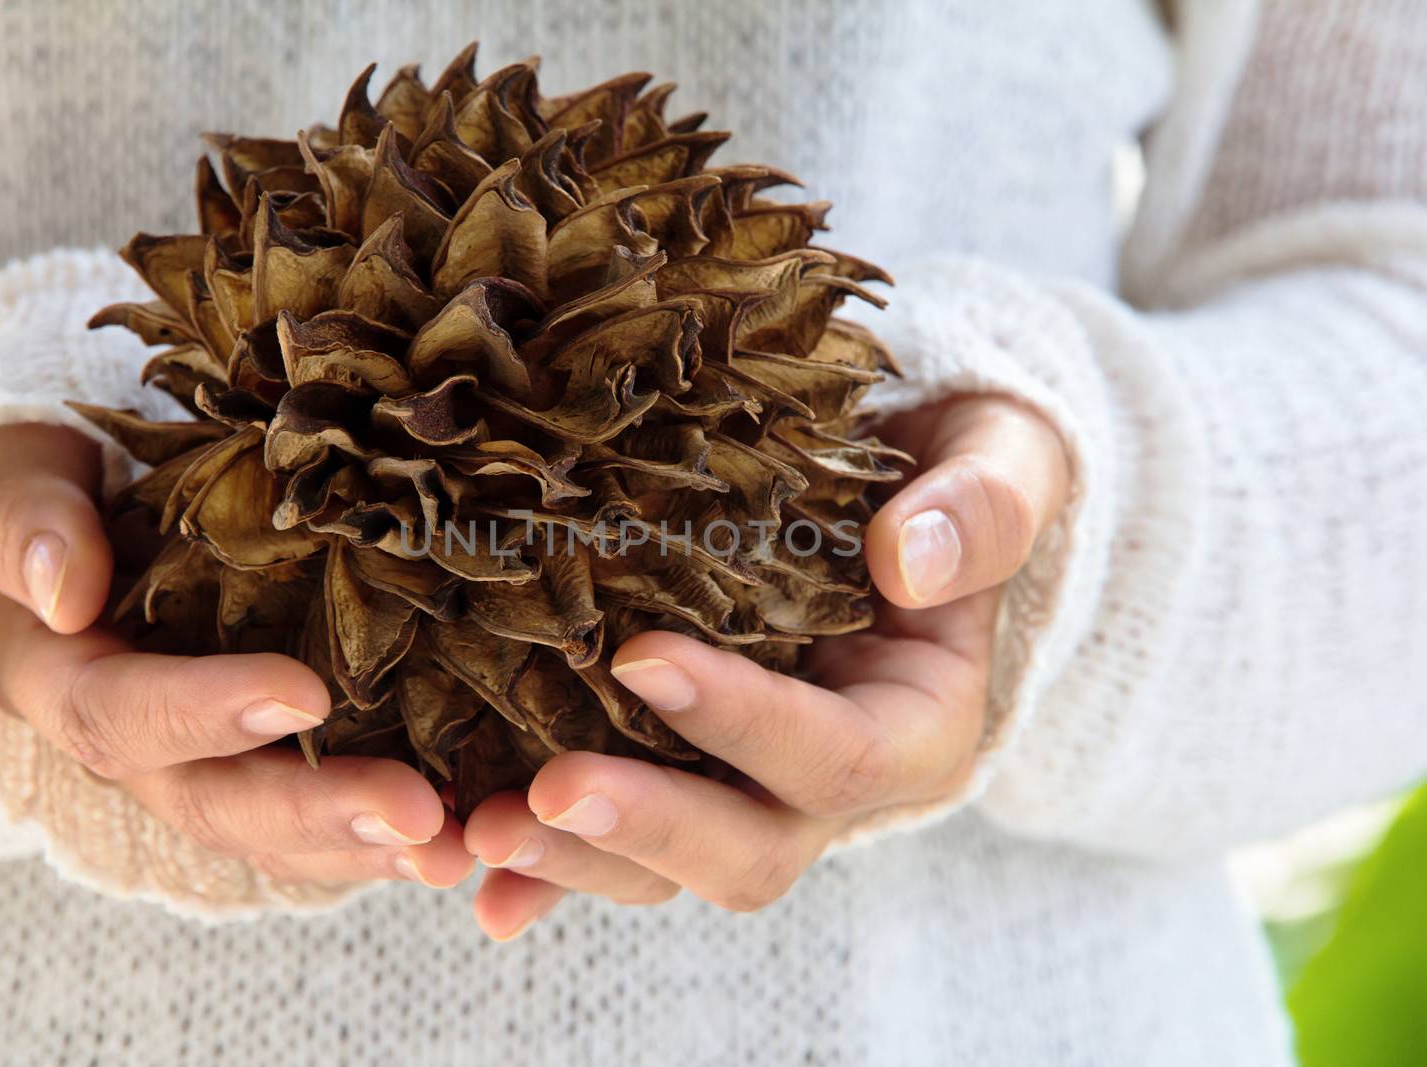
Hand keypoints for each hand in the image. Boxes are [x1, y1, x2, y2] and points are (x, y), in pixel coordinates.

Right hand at [0, 423, 473, 888]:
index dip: (206, 711)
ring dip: (366, 847)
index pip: (120, 712)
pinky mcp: (264, 763)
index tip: (304, 696)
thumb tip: (66, 594)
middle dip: (316, 812)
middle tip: (418, 815)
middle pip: (214, 801)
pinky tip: (461, 837)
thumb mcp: (27, 471)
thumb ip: (29, 519)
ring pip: (275, 831)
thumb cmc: (63, 479)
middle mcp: (135, 746)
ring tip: (455, 851)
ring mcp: (201, 764)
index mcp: (62, 678)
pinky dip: (381, 836)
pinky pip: (316, 821)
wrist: (93, 514)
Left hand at [462, 395, 1069, 938]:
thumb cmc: (958, 469)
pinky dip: (548, 865)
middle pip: (748, 848)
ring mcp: (752, 789)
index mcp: (918, 725)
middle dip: (645, 828)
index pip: (836, 755)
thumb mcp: (1001, 464)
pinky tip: (468, 870)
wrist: (909, 494)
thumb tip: (911, 561)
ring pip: (666, 863)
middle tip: (540, 795)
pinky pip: (616, 839)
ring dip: (572, 862)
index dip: (743, 722)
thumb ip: (982, 508)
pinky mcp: (688, 774)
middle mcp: (834, 783)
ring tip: (472, 839)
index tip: (642, 660)